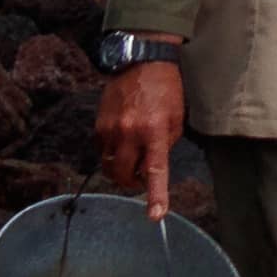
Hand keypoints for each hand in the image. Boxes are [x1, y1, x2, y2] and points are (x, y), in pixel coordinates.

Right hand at [95, 60, 184, 220]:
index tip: (155, 215)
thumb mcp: (177, 117)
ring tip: (131, 158)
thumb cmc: (166, 89)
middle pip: (123, 175)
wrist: (142, 60)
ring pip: (109, 166)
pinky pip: (101, 150)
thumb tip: (152, 166)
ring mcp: (111, 128)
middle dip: (131, 183)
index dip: (156, 196)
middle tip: (140, 177)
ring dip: (120, 169)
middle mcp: (130, 132)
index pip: (155, 170)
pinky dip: (111, 152)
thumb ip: (165, 144)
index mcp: (155, 131)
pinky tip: (121, 140)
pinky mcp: (99, 123)